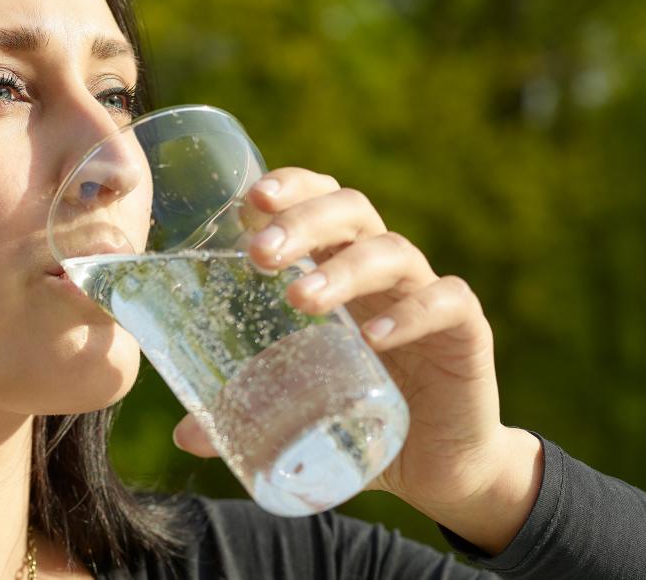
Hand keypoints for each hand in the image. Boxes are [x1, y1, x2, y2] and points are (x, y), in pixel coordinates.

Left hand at [172, 167, 541, 552]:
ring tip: (300, 298)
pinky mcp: (465, 332)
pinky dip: (411, 313)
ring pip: (391, 252)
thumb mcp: (296, 406)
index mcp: (337, 265)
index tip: (247, 201)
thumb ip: (244, 411)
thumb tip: (185, 435)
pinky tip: (373, 337)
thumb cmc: (356, 414)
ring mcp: (424, 294)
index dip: (288, 188)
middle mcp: (381, 269)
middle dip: (302, 221)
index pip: (316, 199)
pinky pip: (447, 302)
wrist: (438, 464)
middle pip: (349, 210)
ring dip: (343, 268)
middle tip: (259, 255)